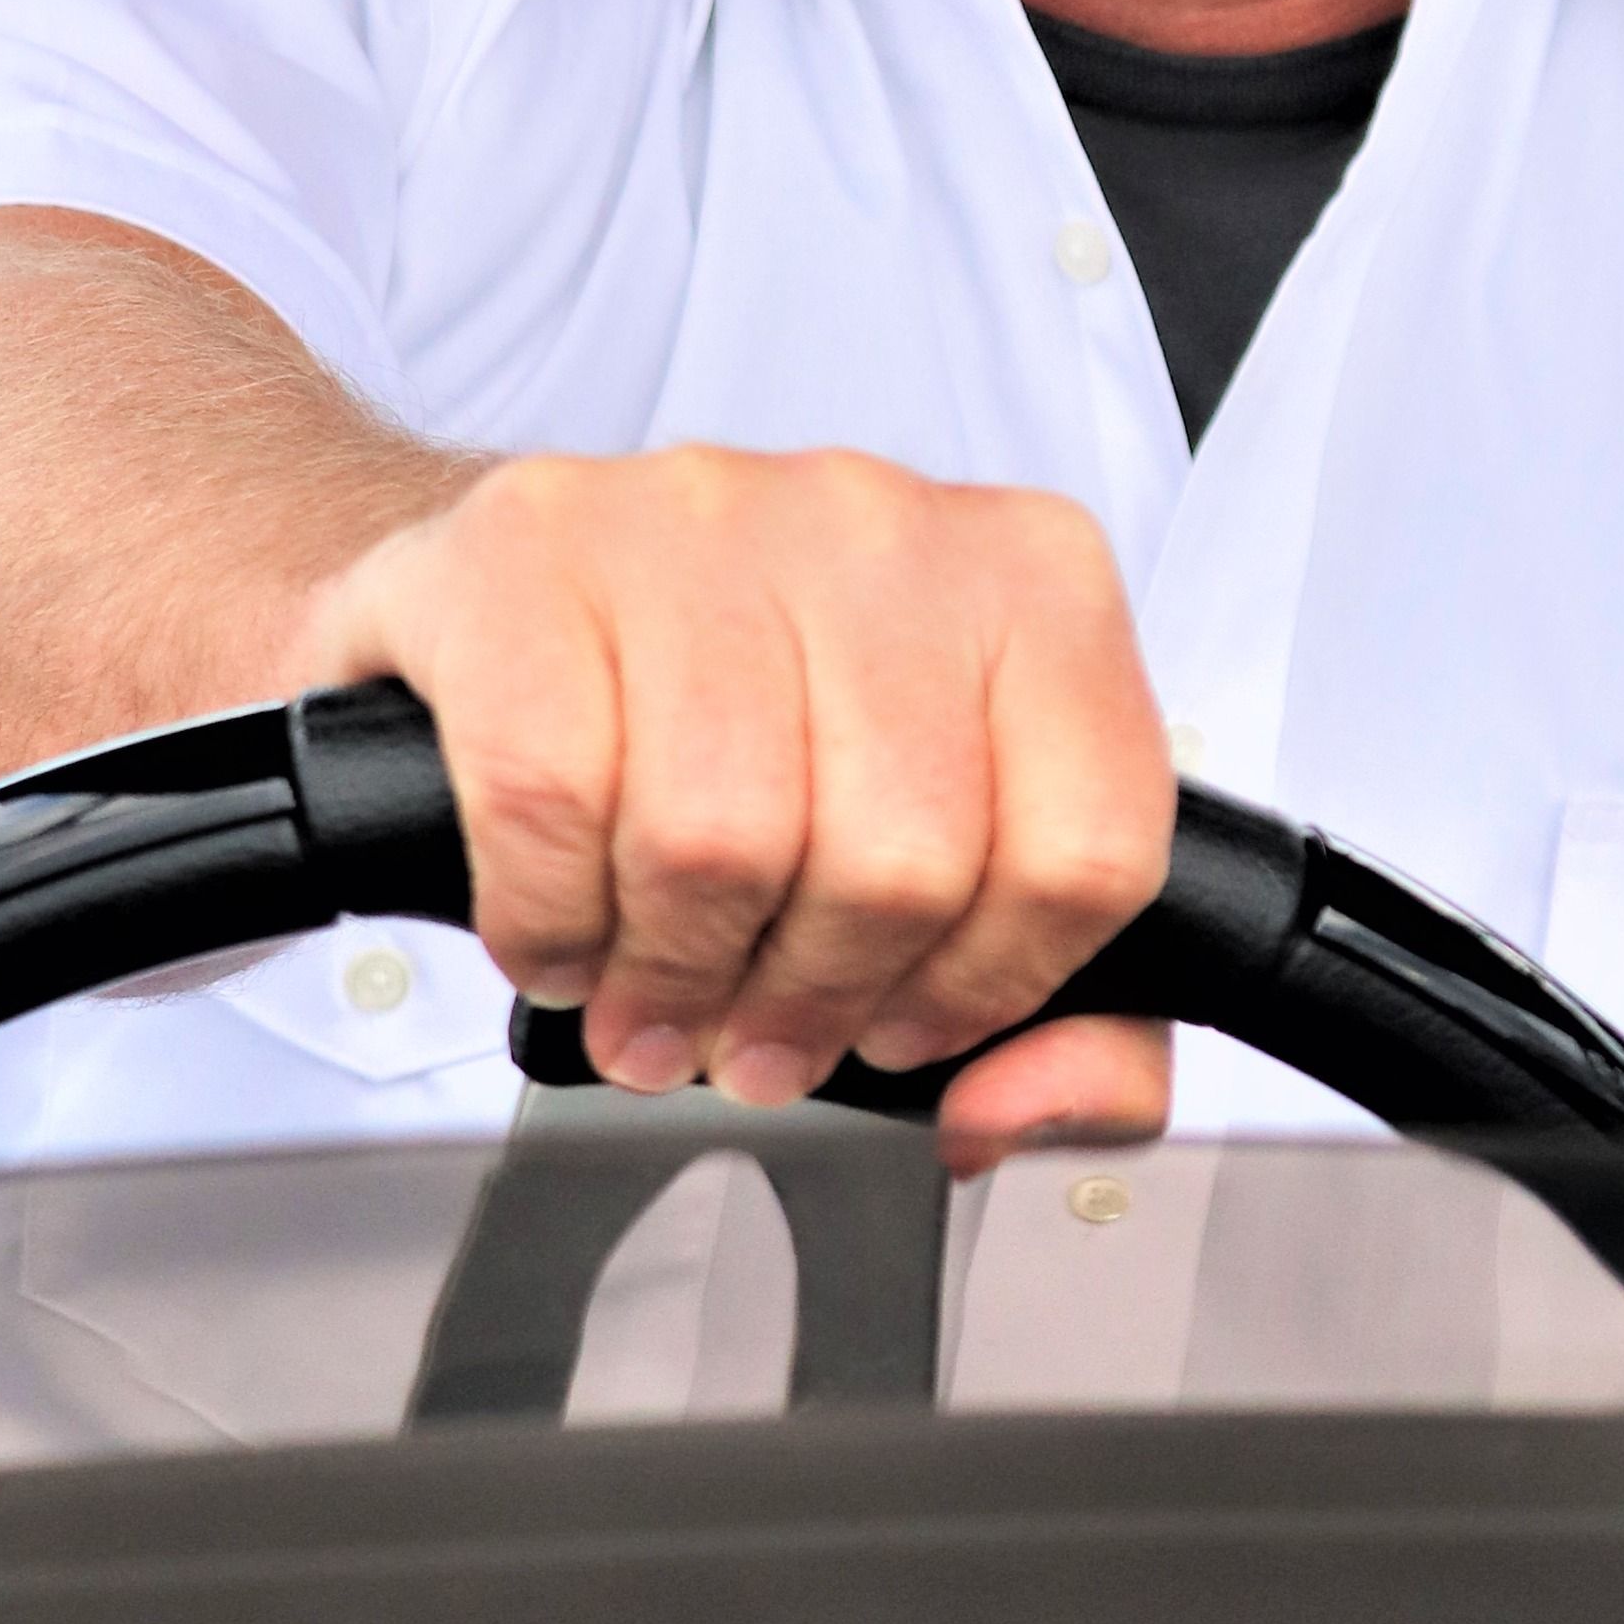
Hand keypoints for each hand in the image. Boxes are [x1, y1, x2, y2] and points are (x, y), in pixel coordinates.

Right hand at [296, 448, 1174, 1167]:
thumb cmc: (760, 710)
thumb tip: (1015, 1112)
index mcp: (1034, 584)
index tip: (904, 1022)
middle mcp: (882, 523)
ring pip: (723, 842)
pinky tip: (563, 930)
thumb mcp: (952, 845)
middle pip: (900, 866)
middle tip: (750, 1040)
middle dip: (809, 1005)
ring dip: (670, 981)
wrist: (539, 579)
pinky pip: (552, 798)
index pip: (1085, 852)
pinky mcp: (538, 538)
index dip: (986, 989)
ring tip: (650, 1001)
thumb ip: (1076, 1025)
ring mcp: (706, 511)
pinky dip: (550, 919)